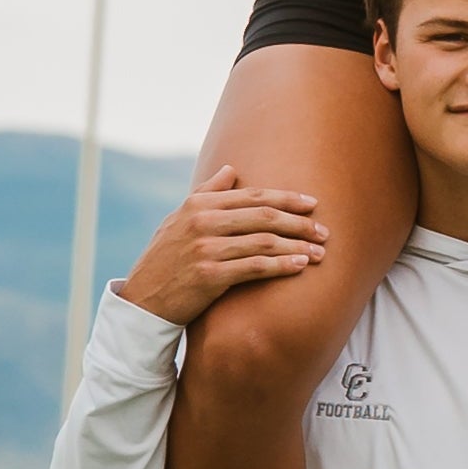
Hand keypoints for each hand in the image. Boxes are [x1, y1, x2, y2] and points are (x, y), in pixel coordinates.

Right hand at [113, 169, 325, 326]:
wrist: (143, 300)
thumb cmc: (166, 258)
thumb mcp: (179, 219)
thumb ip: (207, 193)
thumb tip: (231, 168)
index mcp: (197, 204)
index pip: (253, 195)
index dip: (287, 198)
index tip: (313, 204)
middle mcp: (201, 222)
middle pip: (264, 216)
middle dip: (300, 223)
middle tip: (324, 231)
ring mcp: (205, 248)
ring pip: (264, 241)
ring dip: (297, 246)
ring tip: (320, 252)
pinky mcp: (210, 275)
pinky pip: (256, 267)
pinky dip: (282, 265)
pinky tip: (300, 266)